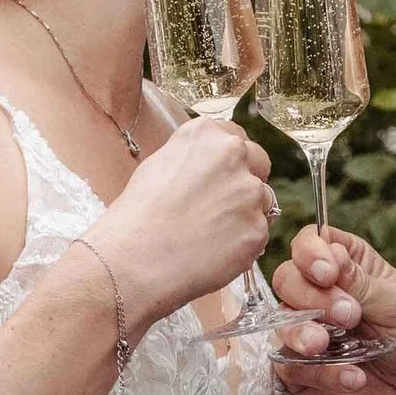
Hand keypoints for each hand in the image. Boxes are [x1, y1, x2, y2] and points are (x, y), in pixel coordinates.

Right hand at [88, 117, 273, 321]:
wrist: (133, 259)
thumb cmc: (136, 217)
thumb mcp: (158, 165)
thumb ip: (193, 159)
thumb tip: (209, 167)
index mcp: (205, 134)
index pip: (235, 137)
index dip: (230, 160)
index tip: (220, 176)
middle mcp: (233, 155)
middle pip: (258, 162)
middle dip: (246, 180)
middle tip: (221, 206)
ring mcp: (249, 192)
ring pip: (262, 201)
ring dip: (245, 214)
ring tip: (209, 235)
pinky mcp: (257, 228)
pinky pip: (258, 233)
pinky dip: (242, 243)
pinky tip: (213, 252)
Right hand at [270, 226, 395, 394]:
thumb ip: (361, 282)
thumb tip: (331, 254)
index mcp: (345, 266)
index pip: (309, 243)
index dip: (310, 253)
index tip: (329, 273)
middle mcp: (318, 294)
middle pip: (286, 278)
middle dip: (312, 296)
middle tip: (349, 315)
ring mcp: (306, 332)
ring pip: (280, 323)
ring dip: (302, 332)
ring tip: (326, 346)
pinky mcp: (302, 370)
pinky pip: (290, 367)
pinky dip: (320, 372)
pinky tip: (353, 377)